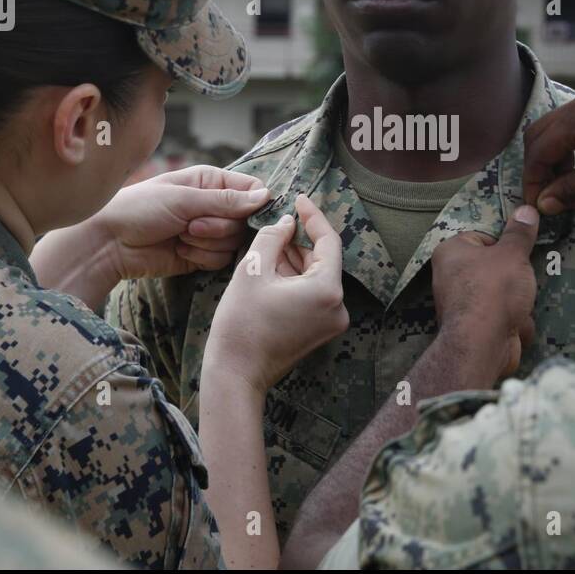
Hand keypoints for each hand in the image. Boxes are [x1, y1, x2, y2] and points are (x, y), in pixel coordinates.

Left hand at [96, 165, 269, 280]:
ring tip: (180, 237)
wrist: (110, 244)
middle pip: (245, 220)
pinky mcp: (202, 255)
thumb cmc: (140, 209)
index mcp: (211, 181)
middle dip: (219, 227)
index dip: (252, 203)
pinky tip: (180, 251)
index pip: (252, 189)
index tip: (240, 213)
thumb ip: (225, 200)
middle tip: (190, 226)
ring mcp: (209, 231)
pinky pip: (221, 260)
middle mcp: (214, 204)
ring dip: (208, 243)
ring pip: (234, 242)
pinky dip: (202, 258)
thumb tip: (265, 196)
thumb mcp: (183, 199)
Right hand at [204, 194, 349, 394]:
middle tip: (275, 226)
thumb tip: (287, 221)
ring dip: (296, 260)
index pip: (328, 241)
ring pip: (317, 277)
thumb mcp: (252, 270)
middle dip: (299, 241)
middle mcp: (338, 307)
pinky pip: (313, 295)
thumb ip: (273, 237)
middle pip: (323, 260)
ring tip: (269, 248)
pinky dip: (296, 280)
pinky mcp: (319, 331)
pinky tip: (273, 271)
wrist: (236, 375)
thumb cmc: (241, 324)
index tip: (299, 198)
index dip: (313, 216)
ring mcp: (331, 322)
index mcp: (327, 290)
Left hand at [429, 205, 539, 384]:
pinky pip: (500, 317)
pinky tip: (518, 324)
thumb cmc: (493, 289)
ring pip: (501, 294)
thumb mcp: (512, 254)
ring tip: (522, 303)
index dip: (504, 244)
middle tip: (524, 278)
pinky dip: (513, 321)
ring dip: (517, 300)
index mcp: (450, 251)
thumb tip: (526, 210)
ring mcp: (460, 304)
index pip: (482, 237)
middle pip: (494, 267)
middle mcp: (449, 276)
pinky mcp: (473, 328)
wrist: (484, 344)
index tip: (519, 252)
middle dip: (514, 276)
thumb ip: (520, 233)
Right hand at [523, 88, 574, 214]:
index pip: (538, 150)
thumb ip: (570, 189)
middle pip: (541, 134)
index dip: (533, 180)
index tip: (537, 205)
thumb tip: (545, 203)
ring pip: (560, 130)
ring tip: (570, 191)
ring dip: (558, 159)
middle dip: (540, 167)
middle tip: (548, 197)